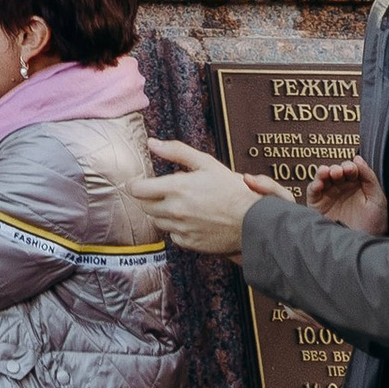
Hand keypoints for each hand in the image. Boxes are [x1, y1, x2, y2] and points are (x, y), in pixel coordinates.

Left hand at [123, 137, 263, 257]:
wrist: (253, 222)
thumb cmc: (232, 190)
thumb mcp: (206, 163)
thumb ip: (176, 151)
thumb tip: (152, 143)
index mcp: (176, 188)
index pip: (137, 190)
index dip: (135, 184)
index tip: (140, 182)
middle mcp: (175, 211)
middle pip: (145, 206)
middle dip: (149, 198)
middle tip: (164, 192)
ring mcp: (181, 229)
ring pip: (157, 221)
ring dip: (162, 213)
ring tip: (181, 205)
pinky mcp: (190, 244)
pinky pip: (173, 236)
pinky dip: (176, 228)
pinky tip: (190, 220)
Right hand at [308, 156, 388, 237]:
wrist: (359, 246)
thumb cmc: (372, 225)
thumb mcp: (377, 200)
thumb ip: (369, 178)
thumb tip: (358, 158)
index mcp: (357, 186)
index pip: (351, 170)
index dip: (351, 166)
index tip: (352, 169)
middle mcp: (341, 188)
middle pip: (337, 171)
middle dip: (339, 168)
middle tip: (341, 172)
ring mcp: (329, 195)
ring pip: (323, 177)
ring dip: (325, 171)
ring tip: (329, 173)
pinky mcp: (317, 203)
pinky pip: (312, 190)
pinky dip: (314, 184)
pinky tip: (320, 183)